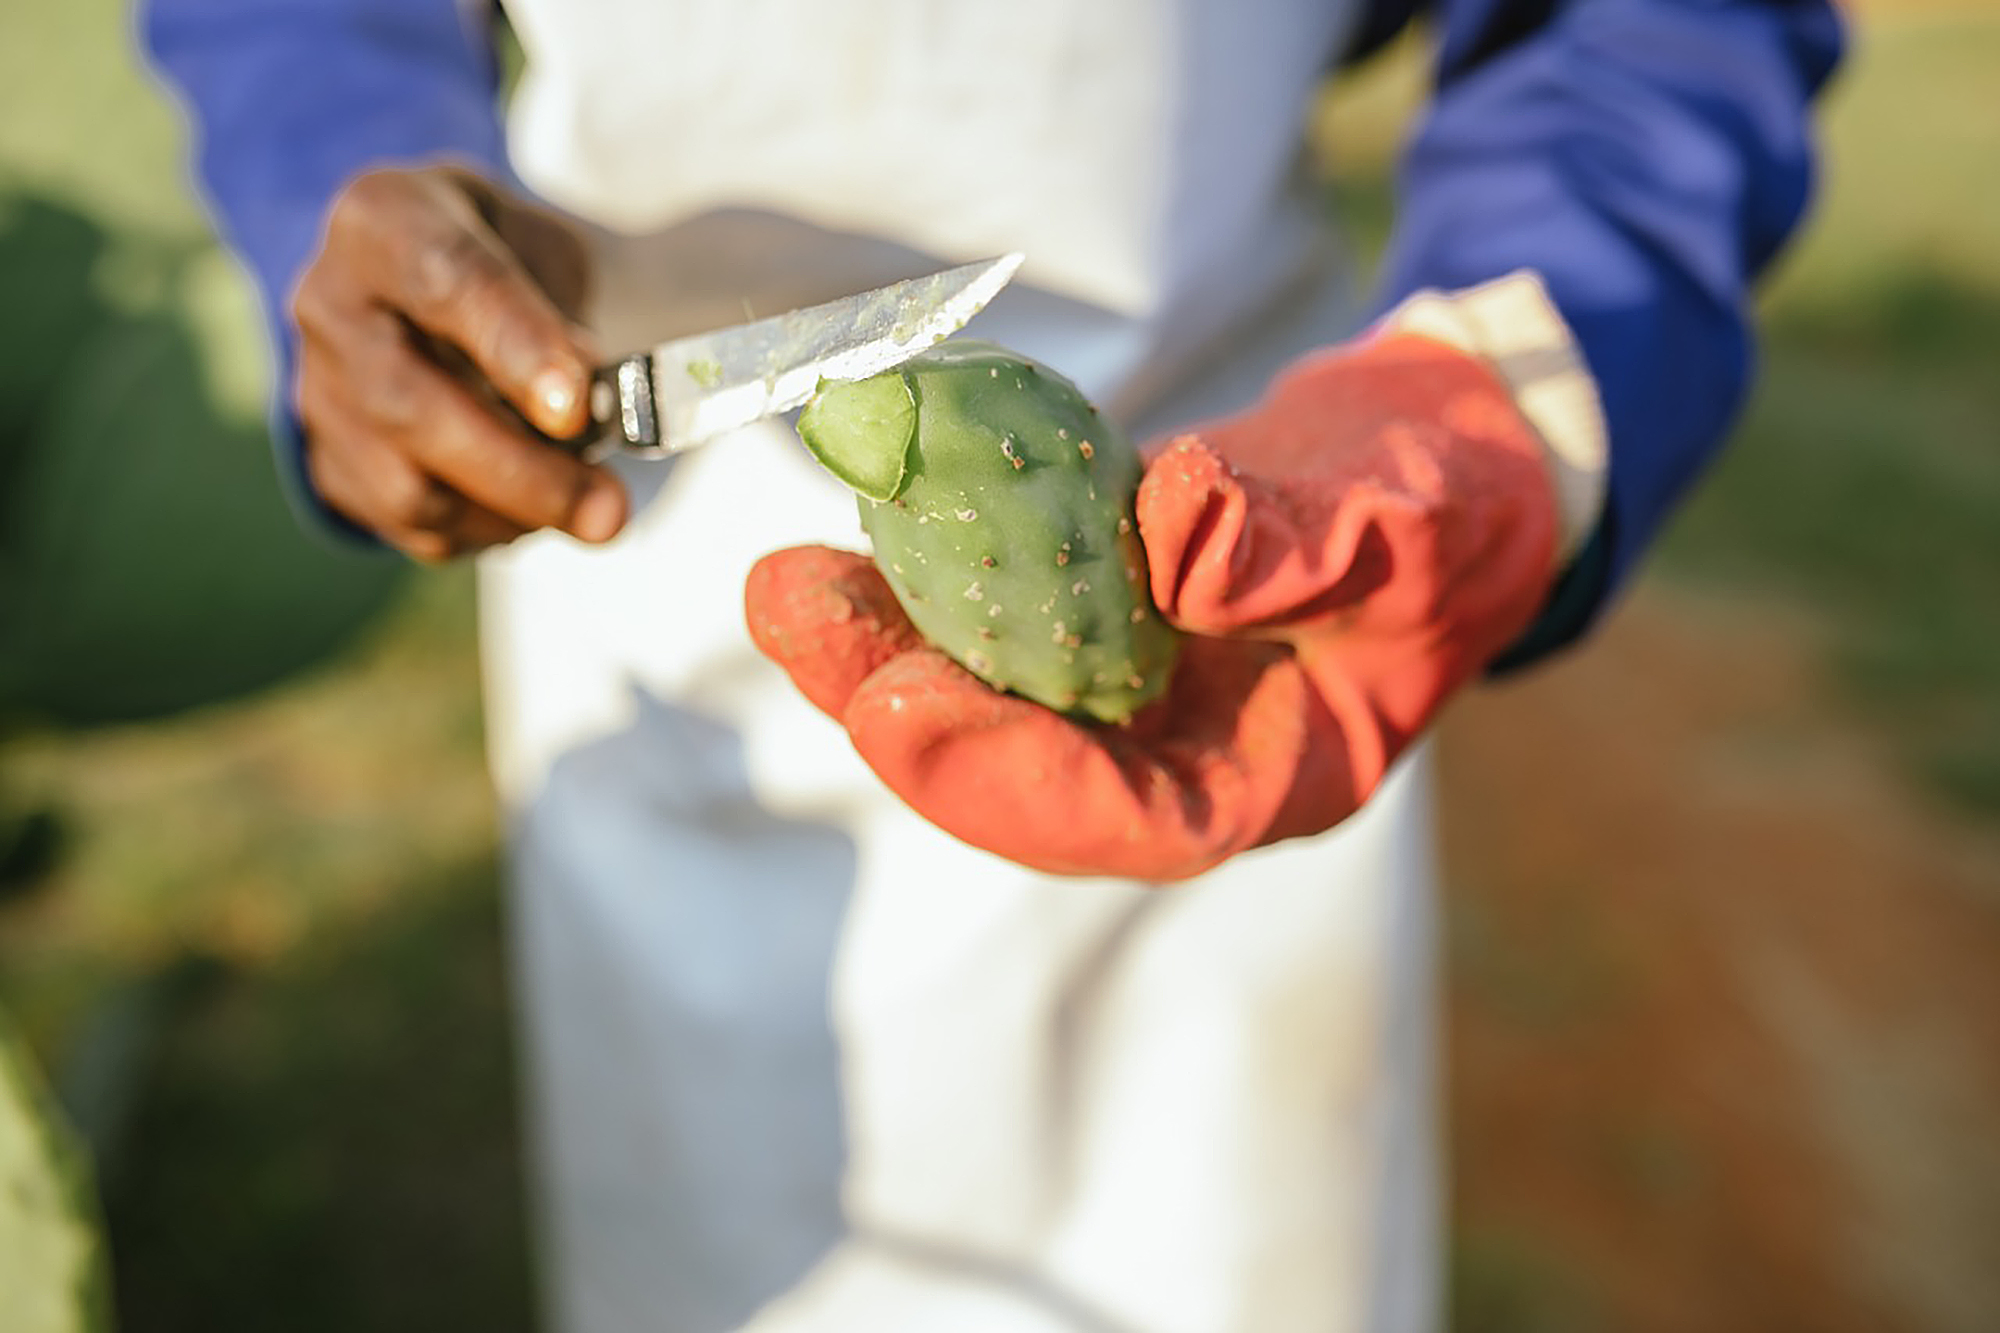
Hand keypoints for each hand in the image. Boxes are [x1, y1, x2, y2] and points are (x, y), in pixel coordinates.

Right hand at [291, 164, 625, 559]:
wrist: (415, 277)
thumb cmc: (491, 253)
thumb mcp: (538, 243)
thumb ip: (561, 306)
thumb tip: (578, 396)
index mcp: (383, 221)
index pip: (447, 281)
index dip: (514, 348)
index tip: (575, 408)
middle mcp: (330, 306)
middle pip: (413, 407)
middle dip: (521, 469)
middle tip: (607, 508)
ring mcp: (321, 392)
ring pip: (406, 485)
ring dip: (512, 513)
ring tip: (591, 511)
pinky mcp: (330, 463)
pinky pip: (410, 524)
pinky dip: (487, 529)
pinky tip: (534, 508)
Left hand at [747, 333, 1561, 880]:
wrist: (1446, 458)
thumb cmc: (1457, 513)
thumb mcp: (1418, 527)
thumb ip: (1308, 543)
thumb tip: (1170, 533)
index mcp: (1263, 780)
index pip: (1124, 819)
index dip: (1003, 777)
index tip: (897, 709)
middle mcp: (1180, 753)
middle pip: (1021, 763)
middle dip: (900, 706)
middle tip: (796, 621)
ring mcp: (1134, 688)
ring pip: (990, 693)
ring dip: (883, 643)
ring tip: (785, 584)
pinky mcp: (1101, 615)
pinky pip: (1001, 611)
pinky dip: (930, 573)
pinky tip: (852, 520)